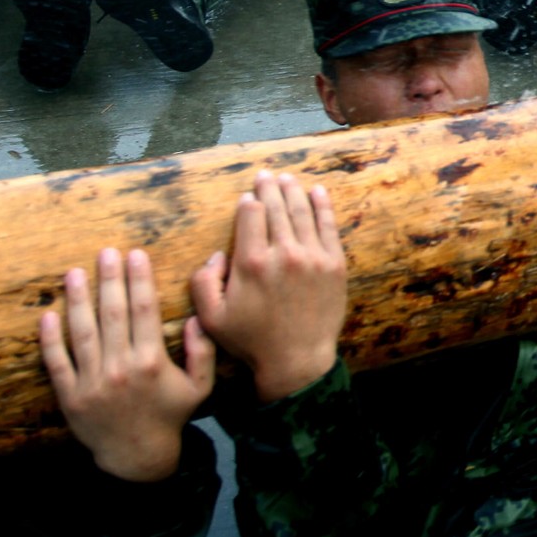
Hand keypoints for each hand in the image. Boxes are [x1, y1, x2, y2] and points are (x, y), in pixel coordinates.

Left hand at [40, 248, 215, 482]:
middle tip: (105, 252)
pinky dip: (50, 339)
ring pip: (82, 331)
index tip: (135, 254)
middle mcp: (121, 368)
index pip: (143, 310)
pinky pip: (57, 362)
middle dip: (109, 279)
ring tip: (74, 273)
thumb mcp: (200, 388)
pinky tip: (48, 315)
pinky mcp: (71, 396)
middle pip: (112, 313)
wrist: (138, 458)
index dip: (139, 279)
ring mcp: (93, 382)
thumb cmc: (170, 417)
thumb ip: (203, 353)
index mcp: (152, 362)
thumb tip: (196, 318)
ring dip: (77, 300)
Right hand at [192, 172, 348, 403]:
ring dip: (293, 191)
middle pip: (276, 208)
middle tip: (266, 176)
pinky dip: (322, 206)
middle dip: (269, 188)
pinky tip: (317, 192)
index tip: (248, 198)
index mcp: (251, 263)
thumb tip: (216, 254)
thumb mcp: (212, 317)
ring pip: (301, 212)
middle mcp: (283, 254)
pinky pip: (328, 226)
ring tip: (287, 179)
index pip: (251, 215)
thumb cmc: (252, 340)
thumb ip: (202, 281)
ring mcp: (312, 257)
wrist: (297, 361)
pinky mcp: (334, 265)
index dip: (249, 202)